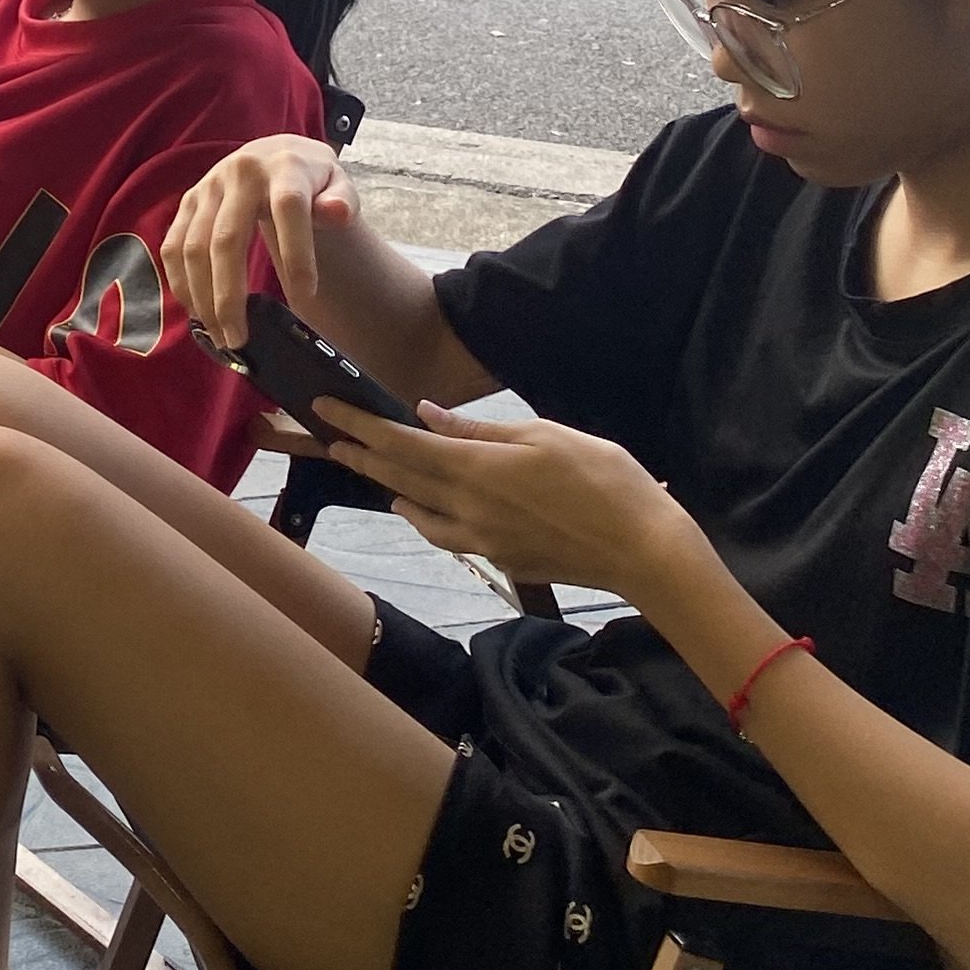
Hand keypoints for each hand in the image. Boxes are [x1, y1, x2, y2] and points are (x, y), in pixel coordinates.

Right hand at [163, 136, 352, 349]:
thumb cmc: (311, 181)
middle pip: (227, 238)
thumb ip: (342, 201)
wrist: (276, 154)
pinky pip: (172, 245)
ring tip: (219, 334)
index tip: (305, 297)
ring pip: (194, 248)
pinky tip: (196, 310)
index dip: (296, 253)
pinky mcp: (188, 201)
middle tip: (239, 339)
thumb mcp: (339, 184)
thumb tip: (336, 213)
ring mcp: (208, 187)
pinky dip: (180, 282)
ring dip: (202, 297)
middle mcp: (240, 173)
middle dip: (229, 296)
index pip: (288, 207)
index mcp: (284, 167)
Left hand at [315, 396, 691, 607]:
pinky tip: (427, 511)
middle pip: (400, 478)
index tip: (326, 409)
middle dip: (361, 456)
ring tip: (376, 475)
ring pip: (421, 515)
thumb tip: (427, 417)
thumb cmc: (604, 480)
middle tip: (331, 439)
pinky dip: (428, 518)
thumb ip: (481, 431)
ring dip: (393, 491)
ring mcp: (483, 541)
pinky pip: (450, 536)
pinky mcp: (502, 560)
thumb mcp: (545, 436)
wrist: (642, 550)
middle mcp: (468, 509)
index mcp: (477, 470)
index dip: (359, 426)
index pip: (401, 444)